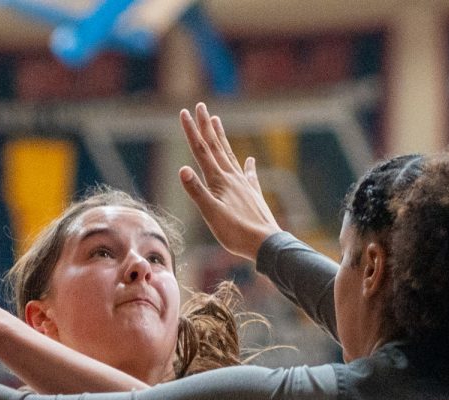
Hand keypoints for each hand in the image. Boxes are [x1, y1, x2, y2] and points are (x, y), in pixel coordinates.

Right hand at [179, 102, 281, 260]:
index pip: (201, 151)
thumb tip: (182, 169)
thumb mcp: (211, 214)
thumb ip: (197, 191)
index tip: (184, 112)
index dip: (191, 131)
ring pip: (230, 155)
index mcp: (219, 181)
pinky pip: (249, 175)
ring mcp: (244, 185)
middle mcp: (232, 178)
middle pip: (216, 147)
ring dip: (222, 138)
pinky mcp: (253, 195)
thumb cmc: (236, 233)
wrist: (266, 243)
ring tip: (217, 121)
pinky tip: (250, 158)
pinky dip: (247, 165)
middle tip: (200, 106)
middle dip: (206, 126)